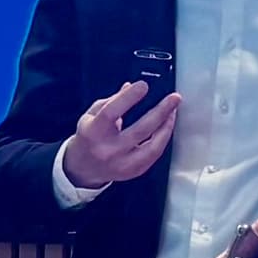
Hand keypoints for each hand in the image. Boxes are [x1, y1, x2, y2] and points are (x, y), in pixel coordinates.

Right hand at [60, 79, 181, 190]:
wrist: (83, 168)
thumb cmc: (88, 137)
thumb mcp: (91, 115)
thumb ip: (111, 101)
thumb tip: (130, 86)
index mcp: (94, 132)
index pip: (112, 112)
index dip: (129, 98)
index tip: (143, 86)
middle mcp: (108, 150)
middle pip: (140, 130)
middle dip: (161, 112)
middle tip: (174, 98)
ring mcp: (122, 163)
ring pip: (152, 146)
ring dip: (167, 127)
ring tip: (173, 112)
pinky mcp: (133, 172)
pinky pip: (154, 155)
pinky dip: (163, 139)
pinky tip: (166, 128)